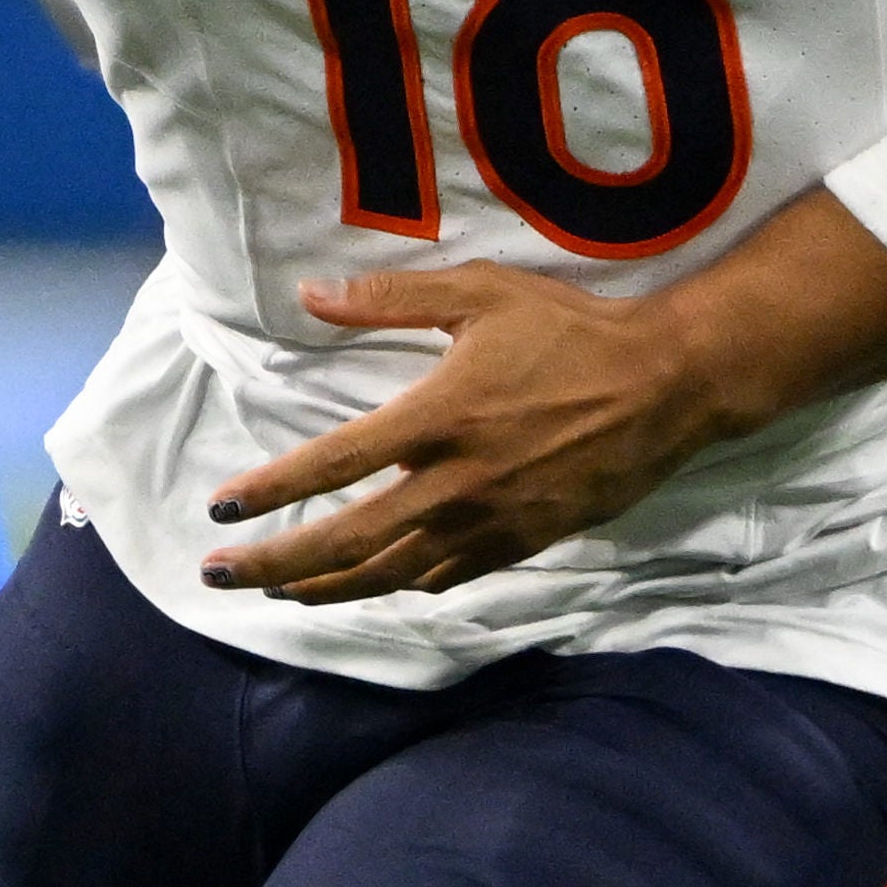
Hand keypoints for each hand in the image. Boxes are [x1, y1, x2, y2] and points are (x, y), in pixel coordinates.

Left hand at [200, 262, 740, 601]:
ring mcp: (490, 523)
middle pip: (346, 541)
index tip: (220, 507)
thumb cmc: (572, 331)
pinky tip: (372, 587)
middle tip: (219, 575)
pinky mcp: (523, 543)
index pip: (332, 465)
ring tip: (281, 593)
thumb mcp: (481, 293)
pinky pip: (446, 578)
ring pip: (390, 575)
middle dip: (275, 564)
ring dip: (326, 588)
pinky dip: (398, 587)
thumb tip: (310, 294)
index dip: (270, 490)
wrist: (667, 387)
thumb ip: (390, 298)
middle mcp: (456, 484)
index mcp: (437, 420)